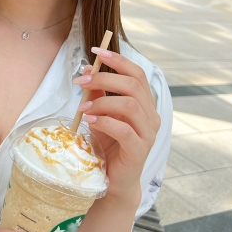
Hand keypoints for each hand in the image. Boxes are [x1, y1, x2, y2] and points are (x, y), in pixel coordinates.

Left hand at [73, 48, 160, 201]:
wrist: (113, 179)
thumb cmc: (109, 145)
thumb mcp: (100, 114)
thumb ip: (97, 93)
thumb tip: (87, 68)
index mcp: (144, 103)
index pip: (137, 73)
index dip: (118, 60)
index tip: (96, 52)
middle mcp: (151, 115)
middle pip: (133, 86)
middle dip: (104, 79)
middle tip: (81, 82)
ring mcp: (148, 133)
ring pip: (130, 106)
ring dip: (102, 102)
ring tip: (82, 108)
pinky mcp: (139, 150)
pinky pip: (125, 130)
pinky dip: (105, 122)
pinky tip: (89, 122)